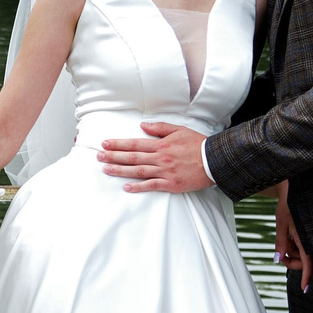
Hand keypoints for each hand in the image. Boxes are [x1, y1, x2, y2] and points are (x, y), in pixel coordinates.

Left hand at [97, 122, 211, 194]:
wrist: (214, 160)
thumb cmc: (198, 145)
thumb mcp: (179, 130)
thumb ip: (160, 128)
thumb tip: (143, 125)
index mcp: (161, 145)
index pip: (135, 143)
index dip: (118, 144)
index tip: (105, 144)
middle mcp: (160, 158)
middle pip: (132, 157)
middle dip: (113, 156)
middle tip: (99, 156)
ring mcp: (165, 172)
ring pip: (138, 171)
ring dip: (120, 170)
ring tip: (106, 169)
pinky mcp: (171, 184)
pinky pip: (151, 185)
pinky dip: (138, 187)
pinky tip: (126, 187)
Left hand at [273, 185, 312, 293]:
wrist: (295, 190)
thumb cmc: (289, 205)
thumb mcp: (281, 224)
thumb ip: (280, 243)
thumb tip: (277, 259)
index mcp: (306, 237)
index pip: (308, 262)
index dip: (307, 277)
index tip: (304, 289)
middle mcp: (312, 239)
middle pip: (303, 261)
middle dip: (291, 261)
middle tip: (280, 252)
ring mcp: (311, 238)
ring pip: (301, 255)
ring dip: (291, 251)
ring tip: (285, 235)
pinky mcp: (309, 236)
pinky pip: (302, 247)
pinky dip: (293, 246)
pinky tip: (289, 235)